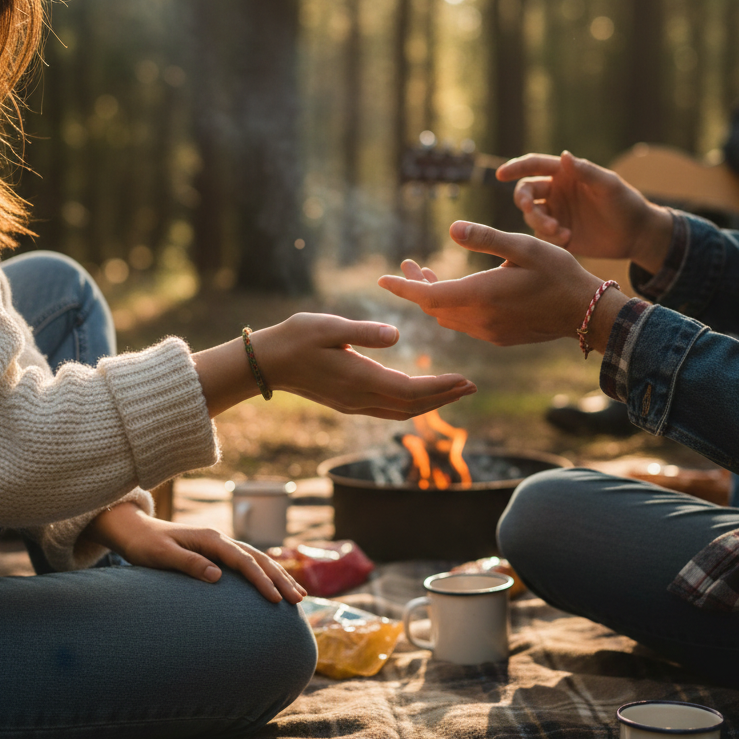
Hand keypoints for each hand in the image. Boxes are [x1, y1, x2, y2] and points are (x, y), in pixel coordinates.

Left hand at [85, 502, 304, 602]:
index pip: (244, 561)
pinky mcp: (216, 553)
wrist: (134, 531)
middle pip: (258, 559)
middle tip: (299, 600)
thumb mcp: (162, 556)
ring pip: (257, 560)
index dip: (262, 580)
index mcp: (211, 539)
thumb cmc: (145, 546)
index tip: (275, 600)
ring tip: (298, 595)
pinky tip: (274, 586)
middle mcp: (220, 540)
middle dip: (281, 579)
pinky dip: (265, 573)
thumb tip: (217, 576)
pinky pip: (248, 563)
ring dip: (278, 577)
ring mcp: (220, 545)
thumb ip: (189, 563)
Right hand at [260, 313, 475, 420]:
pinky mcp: (348, 403)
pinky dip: (410, 404)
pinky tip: (420, 396)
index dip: (441, 387)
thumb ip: (364, 331)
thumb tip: (396, 334)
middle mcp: (359, 398)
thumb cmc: (296, 337)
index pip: (410, 390)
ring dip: (430, 403)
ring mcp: (353, 404)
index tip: (466, 380)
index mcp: (359, 379)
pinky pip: (387, 410)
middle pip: (411, 406)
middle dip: (444, 397)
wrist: (266, 362)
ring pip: (400, 412)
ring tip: (454, 391)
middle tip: (473, 387)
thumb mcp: (329, 326)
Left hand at [378, 222, 628, 349]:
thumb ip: (485, 239)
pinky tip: (457, 292)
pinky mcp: (499, 337)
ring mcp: (489, 332)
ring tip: (427, 274)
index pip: (428, 296)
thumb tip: (451, 228)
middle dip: (417, 286)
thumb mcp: (523, 247)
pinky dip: (451, 308)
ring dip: (434, 297)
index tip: (382, 280)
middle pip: (433, 307)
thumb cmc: (558, 273)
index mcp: (481, 295)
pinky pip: (464, 324)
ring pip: (447, 317)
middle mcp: (480, 319)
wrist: (586, 312)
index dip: (403, 287)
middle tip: (408, 264)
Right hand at [495, 150, 672, 272]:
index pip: (534, 166)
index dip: (516, 167)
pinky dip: (549, 237)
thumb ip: (586, 171)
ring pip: (531, 215)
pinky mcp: (558, 234)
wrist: (635, 234)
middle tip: (529, 209)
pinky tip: (567, 238)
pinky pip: (541, 235)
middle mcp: (555, 192)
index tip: (500, 174)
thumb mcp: (608, 185)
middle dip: (523, 200)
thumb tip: (563, 156)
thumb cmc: (625, 203)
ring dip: (539, 221)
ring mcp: (555, 213)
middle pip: (526, 192)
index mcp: (564, 174)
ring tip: (558, 231)